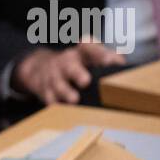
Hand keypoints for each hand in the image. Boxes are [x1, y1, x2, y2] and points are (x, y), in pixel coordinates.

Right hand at [12, 39, 126, 104]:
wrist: (39, 68)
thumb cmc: (73, 65)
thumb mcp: (88, 57)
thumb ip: (106, 58)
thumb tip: (121, 63)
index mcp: (80, 54)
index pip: (89, 48)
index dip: (99, 53)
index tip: (108, 60)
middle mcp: (65, 63)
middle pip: (70, 67)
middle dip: (77, 73)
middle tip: (85, 81)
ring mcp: (53, 77)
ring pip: (58, 85)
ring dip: (65, 92)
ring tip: (74, 100)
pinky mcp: (45, 91)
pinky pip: (49, 98)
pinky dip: (55, 104)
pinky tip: (62, 111)